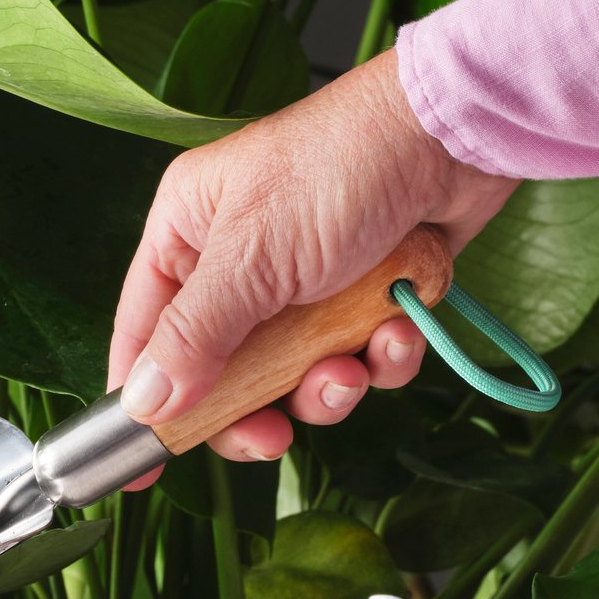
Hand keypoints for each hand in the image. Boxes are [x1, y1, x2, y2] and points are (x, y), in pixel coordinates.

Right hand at [108, 49, 517, 478]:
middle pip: (221, 372)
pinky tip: (400, 328)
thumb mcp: (251, 259)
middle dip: (255, 407)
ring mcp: (303, 281)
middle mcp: (238, 259)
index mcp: (187, 233)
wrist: (460, 133)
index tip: (138, 465)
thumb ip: (193, 336)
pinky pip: (356, 356)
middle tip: (274, 438)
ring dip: (328, 384)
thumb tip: (143, 404)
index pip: (143, 331)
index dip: (140, 400)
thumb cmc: (340, 168)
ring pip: (293, 374)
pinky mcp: (365, 295)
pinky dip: (380, 356)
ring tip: (354, 365)